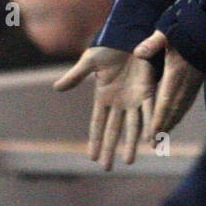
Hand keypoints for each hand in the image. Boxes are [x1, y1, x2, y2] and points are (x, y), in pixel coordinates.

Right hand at [54, 45, 155, 169]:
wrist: (129, 36)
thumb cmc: (109, 48)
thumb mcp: (89, 62)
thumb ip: (75, 76)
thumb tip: (56, 88)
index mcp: (103, 97)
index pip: (97, 124)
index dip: (95, 140)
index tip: (92, 157)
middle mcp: (118, 103)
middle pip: (113, 130)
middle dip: (110, 149)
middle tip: (107, 169)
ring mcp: (134, 99)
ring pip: (132, 127)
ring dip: (131, 144)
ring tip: (129, 162)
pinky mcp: (148, 92)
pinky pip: (149, 112)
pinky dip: (148, 125)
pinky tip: (148, 140)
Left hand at [134, 31, 203, 141]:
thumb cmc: (184, 32)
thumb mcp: (166, 34)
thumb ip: (152, 43)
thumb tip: (138, 52)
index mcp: (175, 75)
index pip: (165, 102)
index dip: (158, 119)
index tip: (151, 134)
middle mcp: (185, 85)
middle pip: (172, 112)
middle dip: (163, 129)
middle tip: (154, 144)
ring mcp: (192, 86)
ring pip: (180, 111)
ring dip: (170, 125)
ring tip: (161, 139)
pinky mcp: (195, 85)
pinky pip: (185, 105)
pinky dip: (178, 116)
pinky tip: (173, 122)